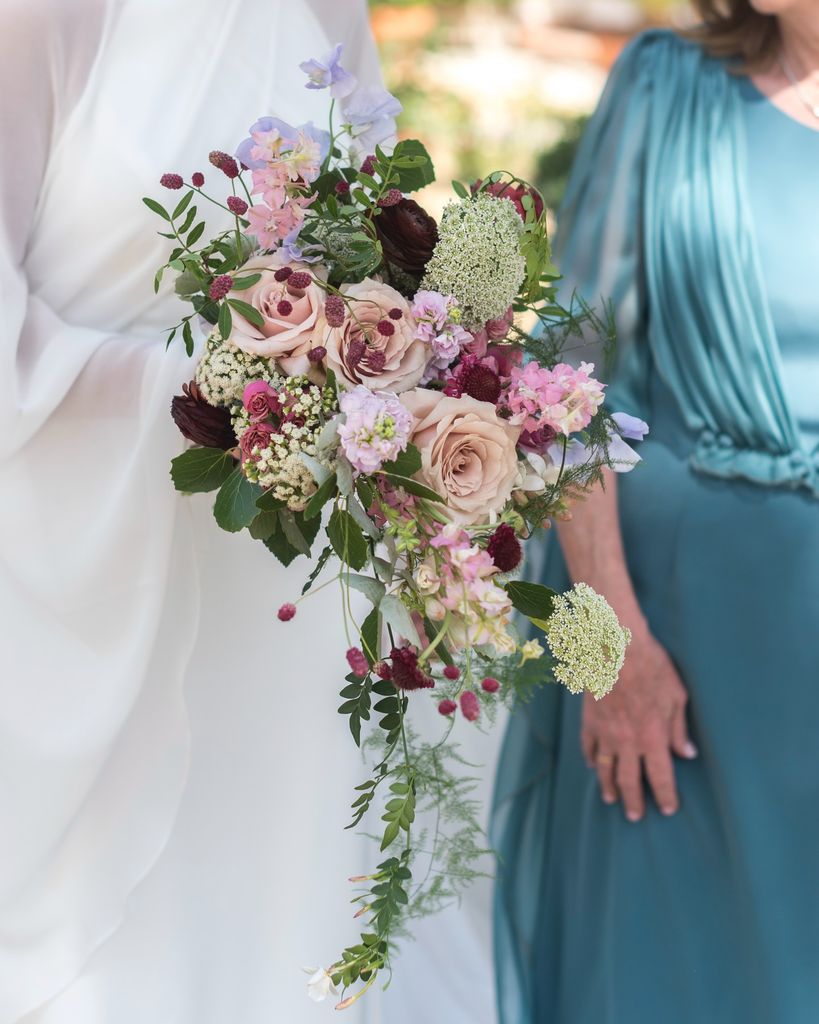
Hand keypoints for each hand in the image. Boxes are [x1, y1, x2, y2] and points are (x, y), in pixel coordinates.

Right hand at [580, 625, 696, 821]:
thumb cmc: (653, 667)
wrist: (616, 647)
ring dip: (609, 787)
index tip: (667, 809)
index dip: (665, 796)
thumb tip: (687, 753)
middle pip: (630, 781)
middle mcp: (628, 742)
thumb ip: (680, 728)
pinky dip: (590, 760)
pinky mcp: (590, 721)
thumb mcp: (678, 696)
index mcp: (654, 738)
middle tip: (635, 816)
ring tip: (612, 800)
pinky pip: (588, 748)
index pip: (661, 777)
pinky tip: (593, 767)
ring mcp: (605, 733)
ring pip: (605, 770)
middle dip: (634, 802)